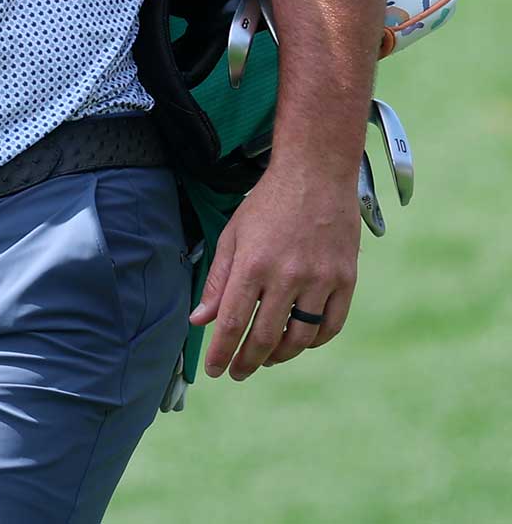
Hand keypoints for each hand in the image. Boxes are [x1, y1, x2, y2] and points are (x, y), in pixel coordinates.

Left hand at [190, 160, 360, 379]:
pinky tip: (299, 342)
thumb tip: (200, 319)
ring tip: (265, 358)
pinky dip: (314, 341)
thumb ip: (218, 281)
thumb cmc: (267, 204)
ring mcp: (321, 279)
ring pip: (300, 338)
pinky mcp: (346, 280)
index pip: (233, 322)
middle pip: (266, 337)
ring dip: (280, 355)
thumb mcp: (232, 236)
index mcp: (253, 264)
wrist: (315, 174)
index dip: (221, 352)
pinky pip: (331, 326)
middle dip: (248, 361)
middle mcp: (287, 276)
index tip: (215, 370)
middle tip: (238, 372)